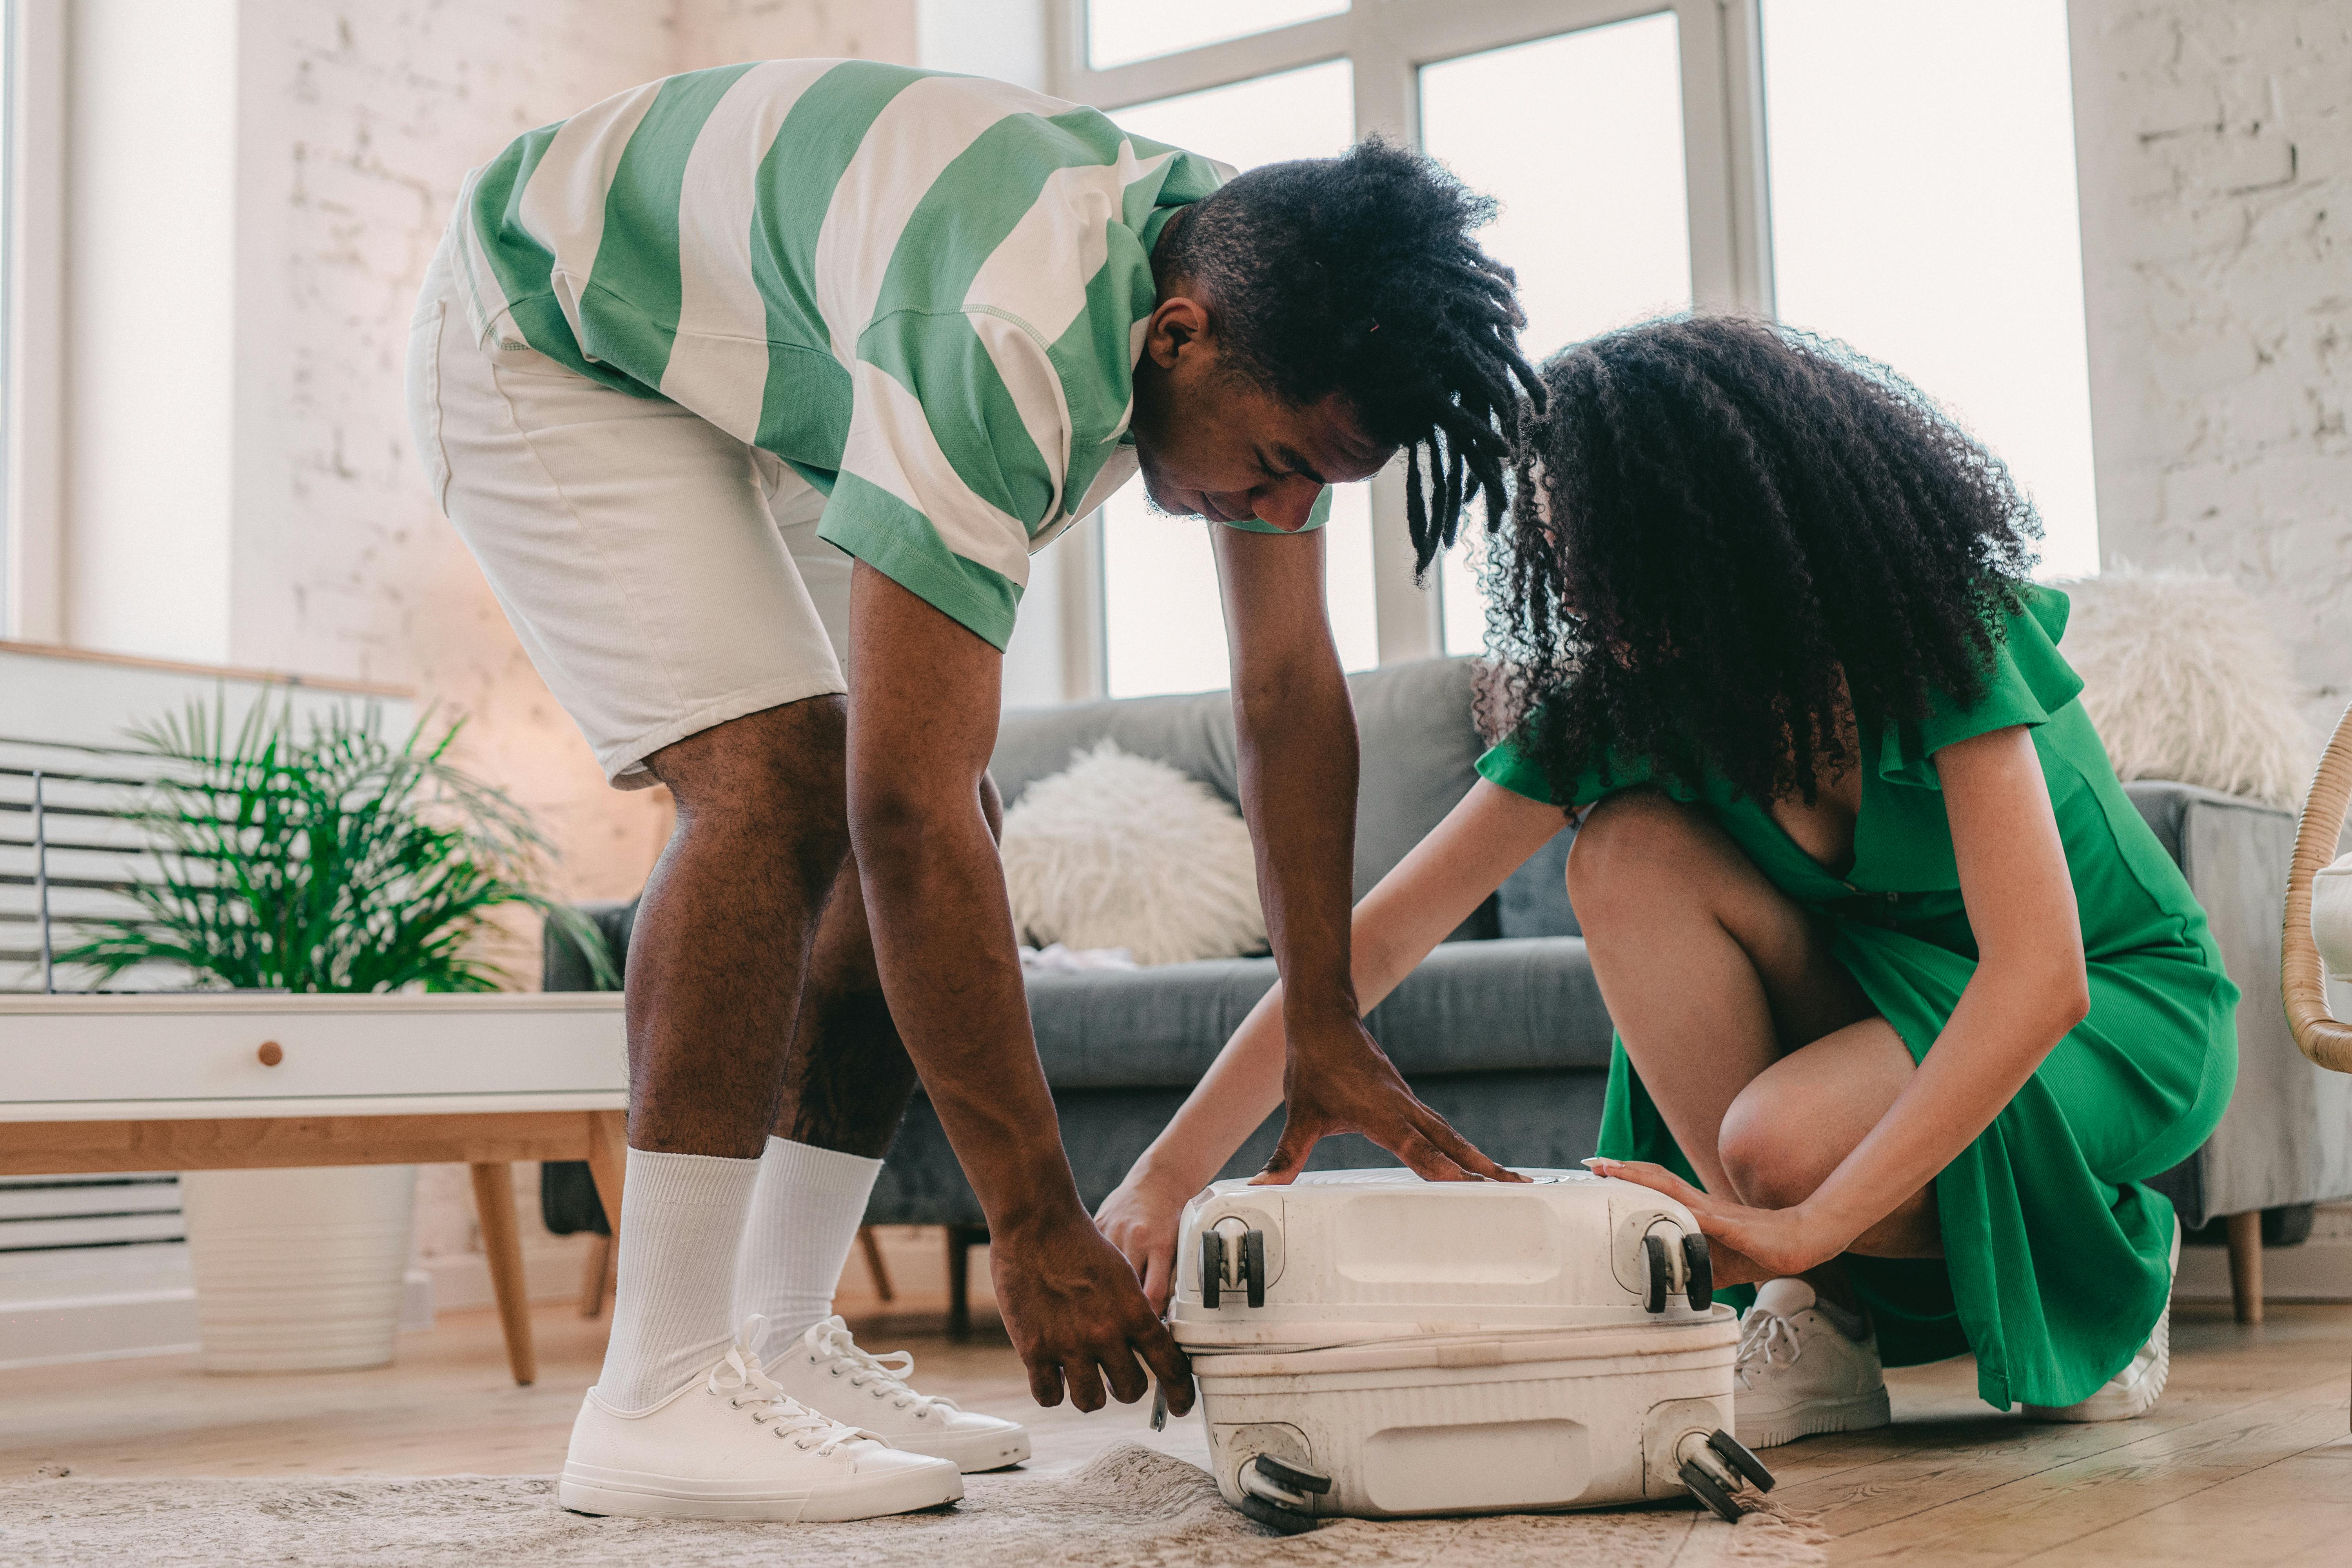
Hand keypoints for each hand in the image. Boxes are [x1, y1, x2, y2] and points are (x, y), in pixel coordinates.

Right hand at [987, 1208, 1194, 1416]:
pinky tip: (1053, 1376)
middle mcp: (1105, 1334)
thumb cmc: (1079, 1243)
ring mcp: (1069, 1345)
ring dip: (1090, 1392)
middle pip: (1130, 1390)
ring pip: (1091, 1401)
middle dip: (1125, 1387)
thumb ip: (1133, 1310)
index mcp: (1133, 1312)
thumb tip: (1143, 1341)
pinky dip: (1053, 1392)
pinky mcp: (1034, 1350)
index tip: (1181, 1405)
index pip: (1169, 1365)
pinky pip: (1049, 1396)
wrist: (1036, 1223)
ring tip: (1083, 1376)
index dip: (1179, 1391)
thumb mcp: (1122, 1273)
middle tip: (1114, 1376)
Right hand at [1095, 1170, 1191, 1314]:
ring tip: (1104, 1301)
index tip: (1145, 1329)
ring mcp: (1111, 1229)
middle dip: (1121, 1307)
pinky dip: (1092, 1268)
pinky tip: (1093, 1275)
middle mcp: (1133, 1237)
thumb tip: (1158, 1317)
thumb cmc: (1172, 1216)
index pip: (1151, 1295)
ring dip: (1103, 1289)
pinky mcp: (1096, 1224)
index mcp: (1159, 1244)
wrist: (1158, 1179)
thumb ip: (1168, 1278)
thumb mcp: (1178, 1246)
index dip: (1147, 1318)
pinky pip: (1089, 1255)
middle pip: (1122, 1286)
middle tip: (1121, 1321)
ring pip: (1100, 1273)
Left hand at [1255, 1014, 1524, 1185]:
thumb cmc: (1312, 1065)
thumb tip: (1261, 1187)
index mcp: (1380, 1114)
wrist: (1325, 1018)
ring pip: (1450, 1135)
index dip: (1443, 1170)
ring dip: (1480, 1159)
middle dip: (1484, 1169)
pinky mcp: (1406, 1101)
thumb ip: (1285, 1156)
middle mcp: (1402, 1109)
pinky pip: (1441, 1129)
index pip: (1417, 1149)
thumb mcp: (1298, 1114)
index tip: (1472, 1187)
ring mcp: (1408, 1104)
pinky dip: (1461, 1147)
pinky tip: (1471, 1162)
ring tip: (1511, 1180)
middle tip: (1518, 1187)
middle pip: (1450, 1144)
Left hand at [1584, 1157, 1846, 1279]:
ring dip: (1639, 1178)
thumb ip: (1698, 1269)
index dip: (1631, 1179)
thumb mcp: (1719, 1265)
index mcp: (1698, 1212)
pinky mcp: (1730, 1225)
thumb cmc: (1763, 1249)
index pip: (1658, 1189)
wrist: (1801, 1242)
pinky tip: (1657, 1199)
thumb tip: (1677, 1283)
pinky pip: (1699, 1213)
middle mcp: (1701, 1206)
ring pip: (1669, 1188)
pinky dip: (1676, 1205)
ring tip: (1612, 1169)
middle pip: (1656, 1180)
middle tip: (1594, 1163)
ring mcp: (1715, 1212)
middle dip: (1624, 1171)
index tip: (1603, 1173)